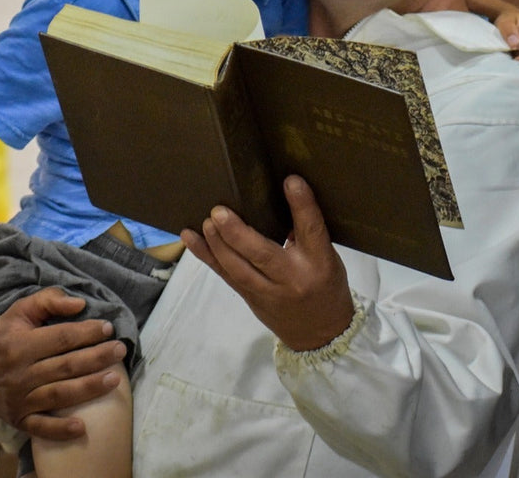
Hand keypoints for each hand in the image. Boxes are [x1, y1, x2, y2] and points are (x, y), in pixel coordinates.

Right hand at [0, 288, 128, 440]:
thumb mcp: (19, 312)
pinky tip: (81, 428)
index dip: (86, 333)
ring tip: (115, 380)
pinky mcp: (19, 420)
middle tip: (120, 350)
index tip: (108, 328)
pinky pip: (40, 428)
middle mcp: (19, 374)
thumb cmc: (2, 338)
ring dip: (88, 389)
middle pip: (64, 366)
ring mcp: (19, 399)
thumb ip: (48, 301)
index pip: (60, 338)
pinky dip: (59, 430)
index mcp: (19, 345)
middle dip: (96, 358)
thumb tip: (79, 304)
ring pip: (58, 395)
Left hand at [183, 176, 356, 352]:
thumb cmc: (327, 287)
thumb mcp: (327, 259)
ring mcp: (269, 292)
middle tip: (219, 211)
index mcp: (320, 263)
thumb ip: (305, 235)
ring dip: (218, 244)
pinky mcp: (250, 299)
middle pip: (263, 254)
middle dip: (238, 233)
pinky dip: (207, 256)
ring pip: (238, 268)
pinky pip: (225, 276)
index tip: (290, 181)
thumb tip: (276, 201)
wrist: (321, 336)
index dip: (301, 206)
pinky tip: (190, 237)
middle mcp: (292, 278)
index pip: (312, 231)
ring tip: (207, 222)